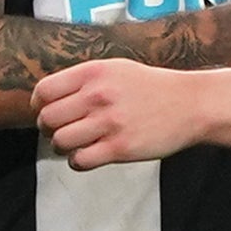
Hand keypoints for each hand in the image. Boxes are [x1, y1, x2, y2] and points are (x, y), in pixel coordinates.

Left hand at [36, 57, 205, 167]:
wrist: (191, 104)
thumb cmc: (152, 88)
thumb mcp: (115, 69)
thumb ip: (83, 80)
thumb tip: (49, 98)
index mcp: (93, 73)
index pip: (44, 92)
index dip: (39, 106)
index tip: (48, 112)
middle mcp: (98, 96)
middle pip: (47, 119)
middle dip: (49, 129)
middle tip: (64, 130)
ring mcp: (109, 123)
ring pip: (60, 142)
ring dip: (63, 147)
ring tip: (78, 144)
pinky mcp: (120, 148)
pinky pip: (80, 161)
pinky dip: (78, 161)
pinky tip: (90, 155)